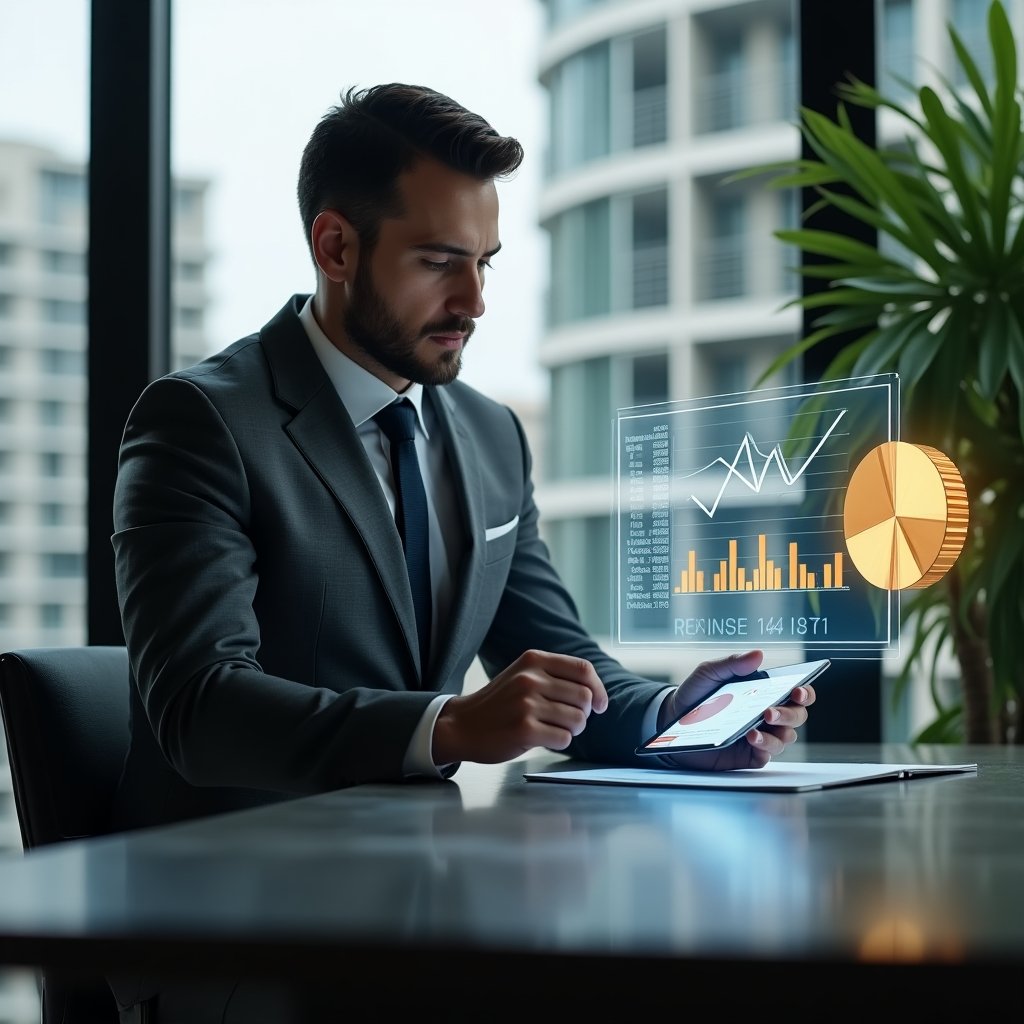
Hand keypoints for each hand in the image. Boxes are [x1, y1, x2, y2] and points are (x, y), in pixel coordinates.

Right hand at [433, 649, 607, 764]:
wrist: (461, 725)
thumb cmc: (498, 703)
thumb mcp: (522, 675)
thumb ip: (554, 676)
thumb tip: (595, 693)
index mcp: (533, 660)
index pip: (583, 669)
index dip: (598, 689)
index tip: (600, 705)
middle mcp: (531, 678)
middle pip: (584, 697)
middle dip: (583, 714)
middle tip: (568, 721)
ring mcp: (527, 704)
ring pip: (577, 719)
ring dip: (572, 730)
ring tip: (553, 729)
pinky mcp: (525, 729)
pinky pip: (564, 738)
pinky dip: (560, 742)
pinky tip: (542, 738)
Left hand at [657, 650, 815, 771]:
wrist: (672, 720)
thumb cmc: (695, 694)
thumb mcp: (710, 673)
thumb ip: (733, 664)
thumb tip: (758, 655)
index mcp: (764, 693)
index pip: (796, 694)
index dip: (804, 693)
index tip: (797, 691)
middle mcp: (767, 715)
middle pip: (796, 717)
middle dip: (789, 714)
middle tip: (770, 711)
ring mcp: (761, 736)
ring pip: (785, 738)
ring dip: (775, 734)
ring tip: (754, 729)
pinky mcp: (749, 755)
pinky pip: (766, 755)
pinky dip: (763, 747)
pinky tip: (751, 739)